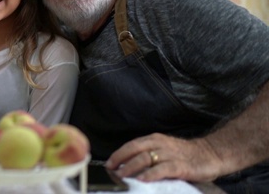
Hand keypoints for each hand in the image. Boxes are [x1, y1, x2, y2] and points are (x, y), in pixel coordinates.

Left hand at [105, 133, 223, 182]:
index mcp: (154, 140)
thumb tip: (127, 166)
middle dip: (121, 160)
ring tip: (122, 176)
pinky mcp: (181, 166)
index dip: (118, 154)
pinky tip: (143, 179)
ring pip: (146, 158)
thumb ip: (148, 155)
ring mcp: (170, 154)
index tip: (108, 164)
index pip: (131, 145)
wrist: (211, 154)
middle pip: (135, 149)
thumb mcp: (164, 150)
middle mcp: (160, 144)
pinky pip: (163, 169)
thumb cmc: (184, 155)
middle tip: (112, 171)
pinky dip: (151, 174)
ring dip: (131, 167)